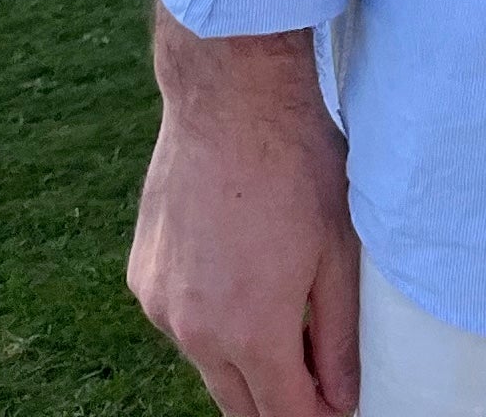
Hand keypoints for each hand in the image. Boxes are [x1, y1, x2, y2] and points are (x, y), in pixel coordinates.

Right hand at [133, 13, 359, 416]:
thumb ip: (338, 337)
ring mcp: (159, 305)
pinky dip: (212, 319)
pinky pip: (181, 320)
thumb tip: (343, 397)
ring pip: (207, 361)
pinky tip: (241, 278)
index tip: (339, 409)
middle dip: (279, 402)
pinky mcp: (142, 277)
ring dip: (244, 359)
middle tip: (317, 385)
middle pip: (238, 402)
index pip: (283, 413)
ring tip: (286, 322)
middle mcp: (192, 331)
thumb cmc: (299, 168)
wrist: (230, 101)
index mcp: (249, 331)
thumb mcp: (340, 253)